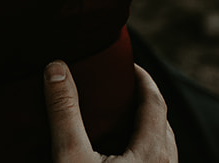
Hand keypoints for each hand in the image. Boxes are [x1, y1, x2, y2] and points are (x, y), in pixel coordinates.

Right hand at [46, 62, 175, 162]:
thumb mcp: (71, 156)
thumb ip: (63, 112)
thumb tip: (56, 69)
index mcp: (153, 153)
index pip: (156, 102)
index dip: (143, 79)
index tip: (128, 65)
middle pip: (163, 125)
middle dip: (145, 103)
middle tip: (123, 89)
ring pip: (161, 149)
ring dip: (146, 129)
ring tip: (121, 121)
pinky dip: (142, 151)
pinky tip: (118, 155)